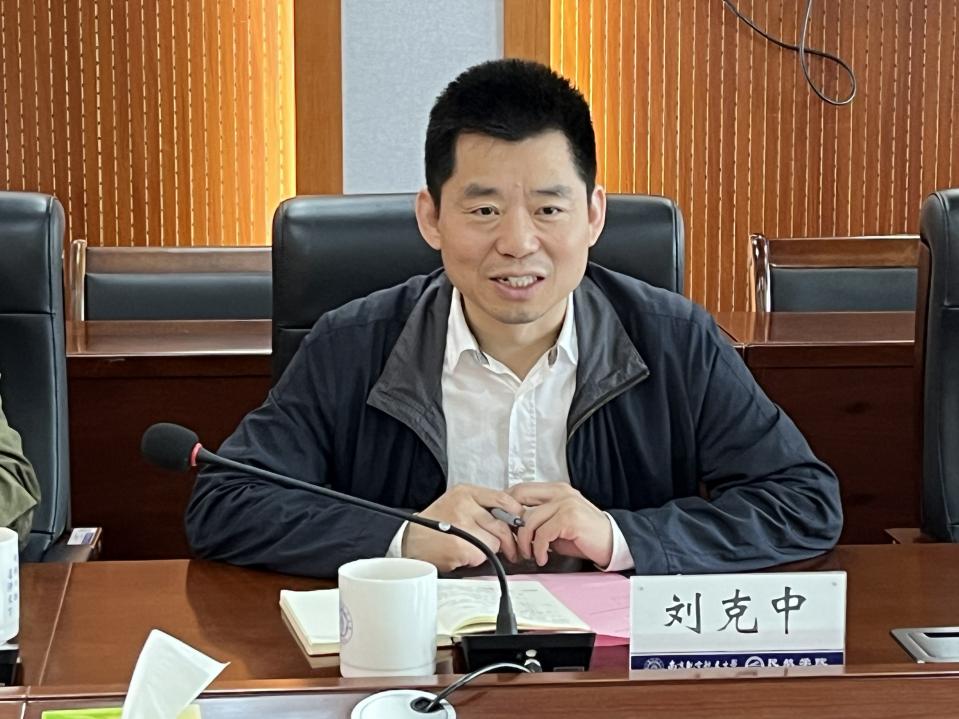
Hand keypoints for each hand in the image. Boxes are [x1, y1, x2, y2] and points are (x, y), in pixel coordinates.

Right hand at [402, 484, 524, 571]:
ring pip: (496, 541)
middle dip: (509, 541)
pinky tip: (465, 555)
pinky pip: (484, 555)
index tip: (519, 525)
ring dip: (490, 549)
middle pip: (503, 524)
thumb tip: (514, 517)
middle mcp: (464, 505)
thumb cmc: (436, 524)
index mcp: (466, 492)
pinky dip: (478, 559)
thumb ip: (482, 506)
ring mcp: (462, 525)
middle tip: (511, 549)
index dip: (516, 514)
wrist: (411, 541)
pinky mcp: (461, 546)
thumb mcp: (458, 503)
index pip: (504, 499)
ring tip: (476, 549)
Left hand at [508, 483, 612, 567]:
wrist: (612, 543)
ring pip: (528, 520)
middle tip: (511, 542)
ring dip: (524, 542)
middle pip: (518, 498)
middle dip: (509, 522)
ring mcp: (565, 503)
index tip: (501, 523)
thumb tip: (513, 527)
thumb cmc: (584, 536)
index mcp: (555, 489)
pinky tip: (543, 557)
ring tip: (530, 554)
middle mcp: (560, 492)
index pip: (520, 489)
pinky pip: (542, 534)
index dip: (506, 505)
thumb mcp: (557, 524)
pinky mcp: (570, 518)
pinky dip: (538, 549)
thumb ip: (538, 520)